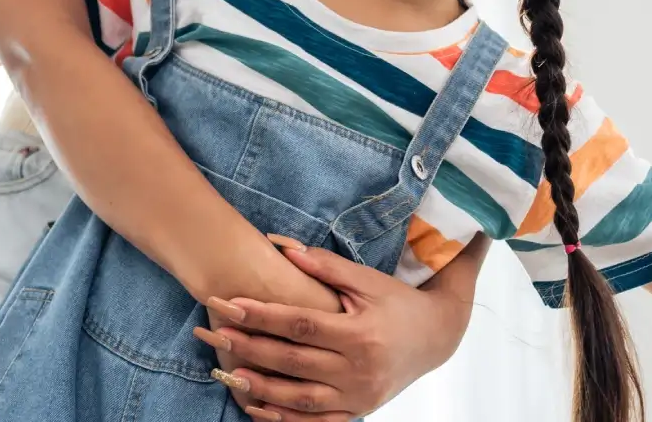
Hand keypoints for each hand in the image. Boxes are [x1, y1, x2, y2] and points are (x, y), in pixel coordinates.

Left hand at [193, 236, 482, 421]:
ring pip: (299, 399)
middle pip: (294, 361)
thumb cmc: (398, 303)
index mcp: (361, 334)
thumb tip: (281, 246)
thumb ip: (325, 266)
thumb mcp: (367, 280)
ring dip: (260, 389)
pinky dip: (283, 420)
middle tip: (214, 334)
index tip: (229, 303)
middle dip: (250, 348)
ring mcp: (358, 397)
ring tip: (226, 375)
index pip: (301, 324)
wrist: (437, 338)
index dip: (263, 315)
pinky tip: (255, 409)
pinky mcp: (356, 412)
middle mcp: (359, 370)